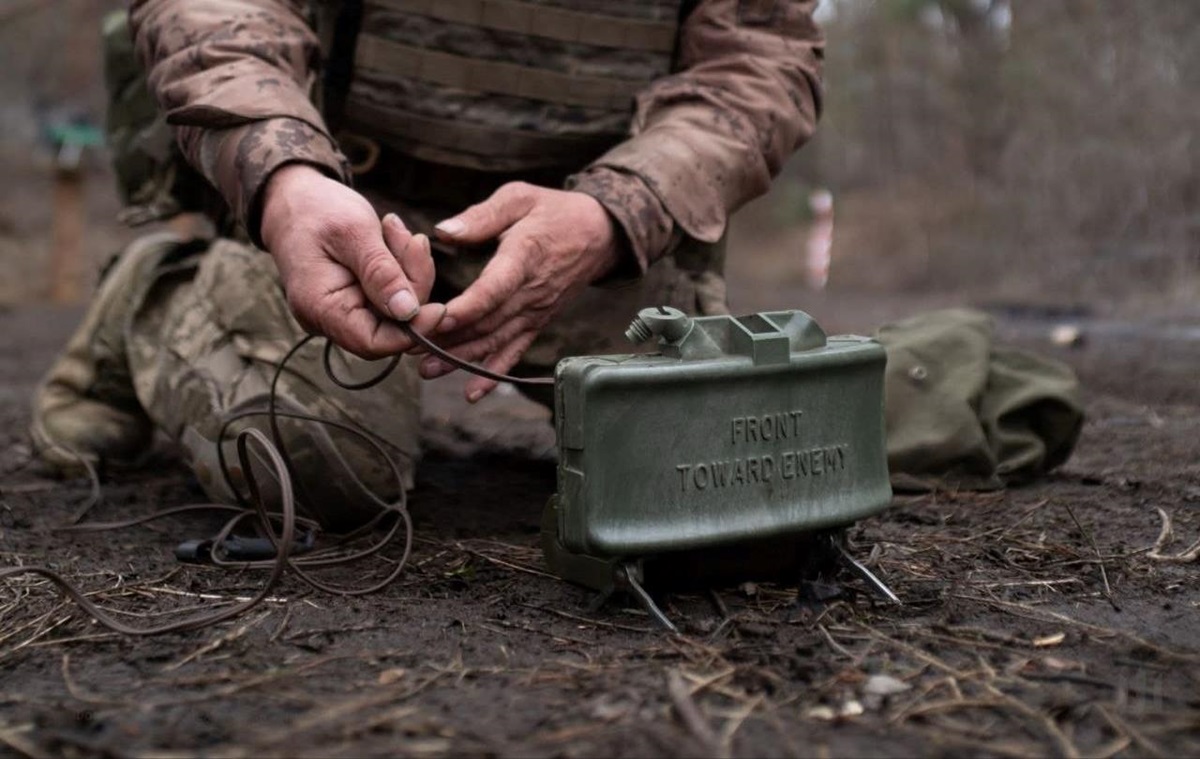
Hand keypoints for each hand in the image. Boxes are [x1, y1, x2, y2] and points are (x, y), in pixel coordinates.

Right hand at [260, 164, 443, 357]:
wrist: (293, 197)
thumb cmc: (317, 210)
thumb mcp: (353, 232)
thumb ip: (381, 272)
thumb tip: (407, 312)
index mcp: (321, 308)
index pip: (373, 343)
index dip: (411, 332)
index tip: (440, 307)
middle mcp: (329, 319)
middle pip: (391, 326)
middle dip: (413, 286)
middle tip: (413, 241)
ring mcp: (344, 310)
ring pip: (396, 309)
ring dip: (409, 270)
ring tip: (395, 229)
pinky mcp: (358, 298)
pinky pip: (391, 294)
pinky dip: (402, 268)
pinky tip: (394, 237)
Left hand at [422, 182, 622, 401]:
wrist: (599, 234)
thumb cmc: (553, 211)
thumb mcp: (519, 197)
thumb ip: (481, 216)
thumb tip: (442, 232)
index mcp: (524, 257)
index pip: (493, 290)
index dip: (465, 308)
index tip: (434, 320)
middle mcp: (531, 292)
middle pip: (488, 323)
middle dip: (449, 340)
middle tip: (410, 350)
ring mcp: (536, 311)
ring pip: (496, 341)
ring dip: (462, 359)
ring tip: (428, 370)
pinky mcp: (538, 322)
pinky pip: (515, 352)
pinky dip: (494, 374)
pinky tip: (471, 393)